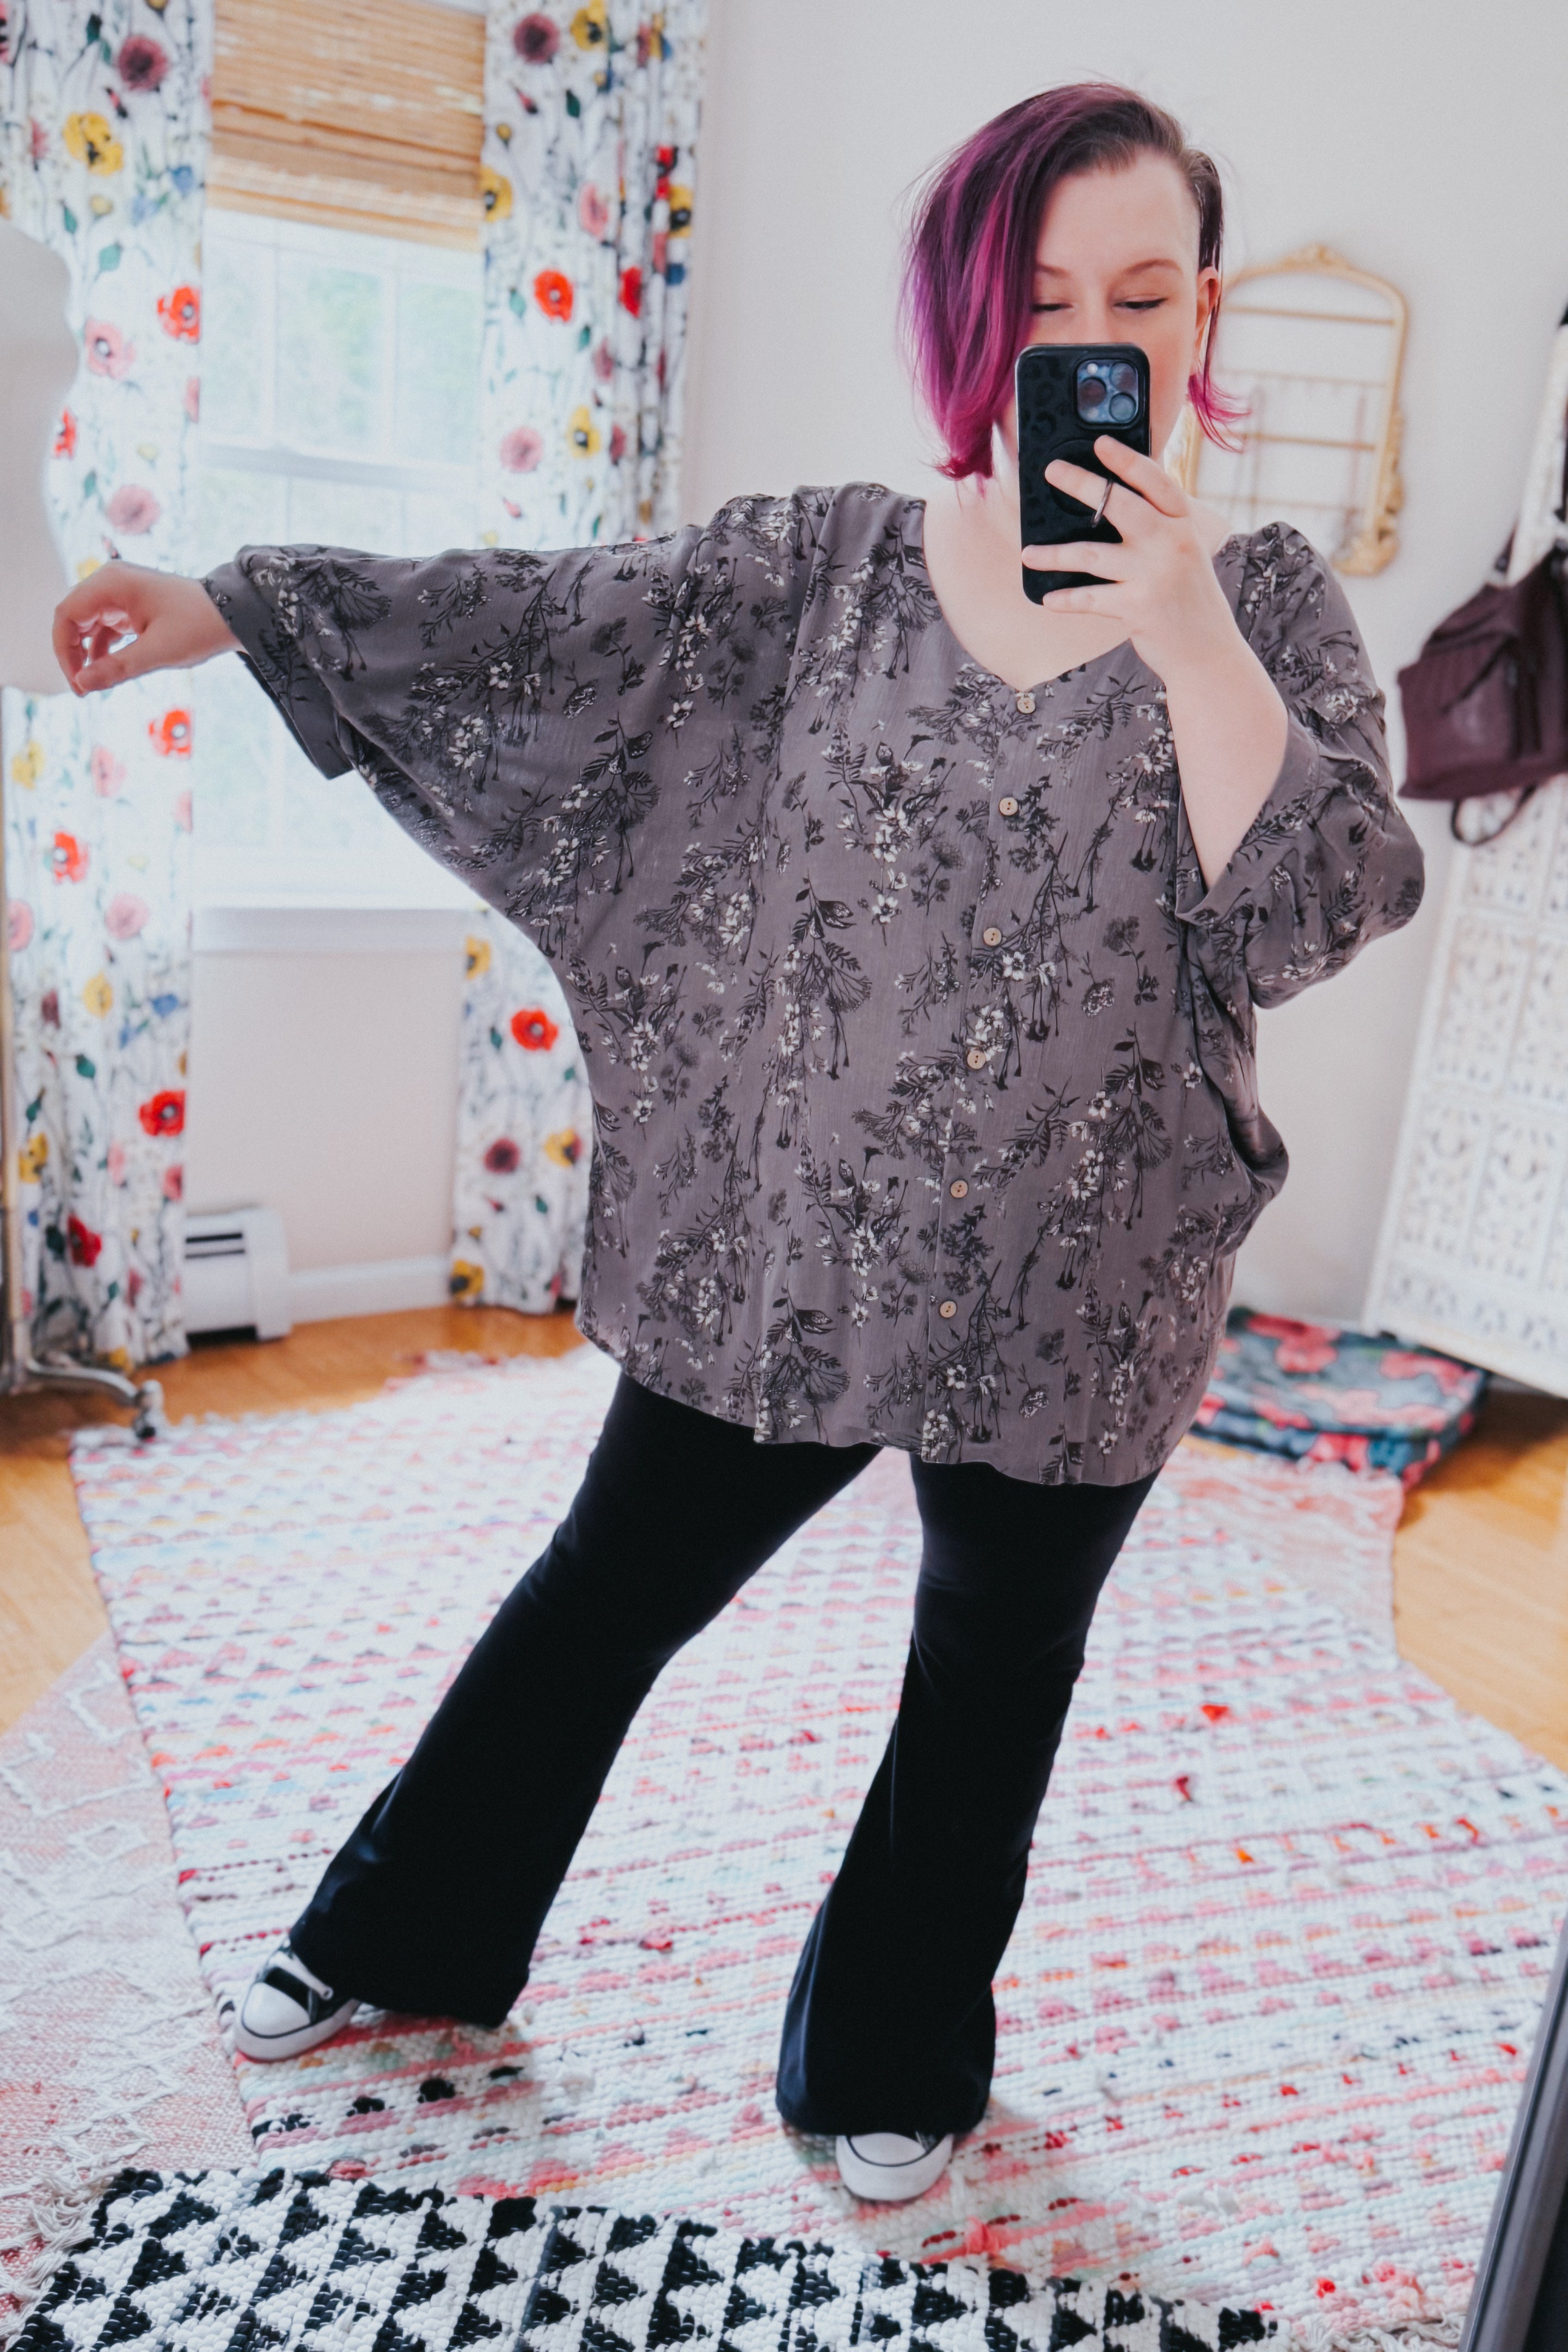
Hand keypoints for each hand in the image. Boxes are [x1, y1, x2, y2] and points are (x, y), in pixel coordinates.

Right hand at [53, 561, 238, 695]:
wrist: (235, 614)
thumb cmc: (199, 627)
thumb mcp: (157, 652)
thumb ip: (117, 668)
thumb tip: (81, 684)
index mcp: (112, 584)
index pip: (67, 615)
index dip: (64, 651)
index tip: (77, 683)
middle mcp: (112, 582)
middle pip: (73, 617)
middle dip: (72, 653)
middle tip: (83, 688)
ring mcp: (122, 592)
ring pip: (87, 623)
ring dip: (86, 652)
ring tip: (94, 683)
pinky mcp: (132, 605)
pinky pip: (105, 626)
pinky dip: (102, 648)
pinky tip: (107, 670)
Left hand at [1025, 438, 1240, 688]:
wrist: (1208, 652)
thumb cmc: (1188, 599)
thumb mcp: (1185, 554)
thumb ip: (1158, 528)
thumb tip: (1108, 504)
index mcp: (1185, 525)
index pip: (1156, 482)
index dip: (1127, 460)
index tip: (1100, 443)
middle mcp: (1172, 543)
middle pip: (1120, 505)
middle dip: (1082, 484)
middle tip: (1052, 470)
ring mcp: (1154, 575)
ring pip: (1092, 554)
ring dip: (1055, 554)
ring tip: (1027, 553)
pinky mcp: (1138, 607)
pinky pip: (1090, 598)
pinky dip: (1067, 600)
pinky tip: (1048, 599)